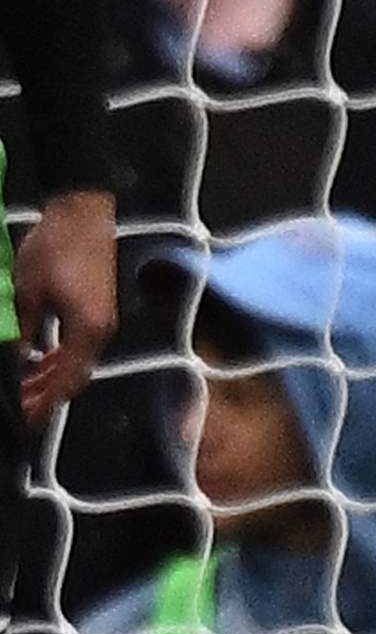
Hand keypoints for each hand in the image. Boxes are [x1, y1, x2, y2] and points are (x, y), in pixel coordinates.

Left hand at [14, 188, 114, 426]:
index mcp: (88, 330)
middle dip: (47, 395)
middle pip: (76, 377)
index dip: (44, 404)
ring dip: (52, 377)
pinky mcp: (98, 309)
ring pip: (78, 362)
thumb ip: (22, 332)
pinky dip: (59, 359)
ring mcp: (102, 320)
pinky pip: (79, 346)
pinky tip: (40, 359)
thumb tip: (15, 360)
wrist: (82, 214)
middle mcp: (101, 330)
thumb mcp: (28, 294)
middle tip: (20, 408)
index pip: (66, 381)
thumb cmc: (54, 250)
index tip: (24, 419)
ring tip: (24, 387)